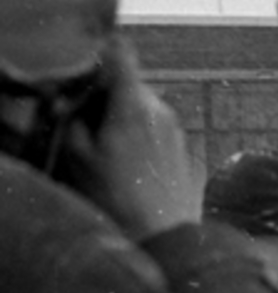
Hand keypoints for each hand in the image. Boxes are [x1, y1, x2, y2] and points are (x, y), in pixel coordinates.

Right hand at [63, 38, 197, 239]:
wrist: (165, 241)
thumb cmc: (118, 202)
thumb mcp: (77, 158)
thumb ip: (73, 118)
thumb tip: (73, 99)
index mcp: (134, 105)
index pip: (121, 54)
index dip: (101, 51)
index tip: (86, 59)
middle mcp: (163, 112)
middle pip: (131, 86)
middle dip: (107, 97)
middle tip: (86, 124)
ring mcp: (180, 132)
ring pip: (146, 111)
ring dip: (126, 121)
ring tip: (109, 155)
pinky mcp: (188, 153)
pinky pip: (160, 135)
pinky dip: (144, 142)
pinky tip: (131, 171)